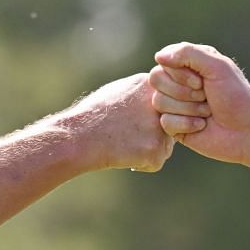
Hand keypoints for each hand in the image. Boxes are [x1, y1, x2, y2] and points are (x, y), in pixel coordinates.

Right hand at [62, 72, 177, 171]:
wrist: (79, 136)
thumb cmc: (94, 115)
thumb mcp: (120, 91)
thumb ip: (143, 93)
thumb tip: (160, 98)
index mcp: (151, 85)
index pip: (167, 103)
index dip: (150, 116)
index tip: (133, 121)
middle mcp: (161, 102)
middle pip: (170, 123)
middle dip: (155, 132)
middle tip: (128, 134)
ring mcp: (161, 126)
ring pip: (165, 144)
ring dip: (149, 149)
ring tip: (124, 143)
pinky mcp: (156, 148)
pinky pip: (156, 162)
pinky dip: (142, 164)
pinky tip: (123, 155)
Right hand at [150, 42, 249, 165]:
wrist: (247, 131)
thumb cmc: (236, 97)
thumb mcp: (217, 66)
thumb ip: (188, 53)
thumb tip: (158, 56)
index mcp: (189, 65)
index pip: (164, 62)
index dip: (180, 74)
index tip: (201, 82)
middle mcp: (178, 83)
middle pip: (156, 80)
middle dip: (183, 92)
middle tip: (205, 97)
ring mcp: (175, 104)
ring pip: (159, 102)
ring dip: (188, 109)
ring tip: (206, 112)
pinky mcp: (174, 126)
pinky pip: (165, 122)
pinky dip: (186, 124)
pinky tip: (201, 126)